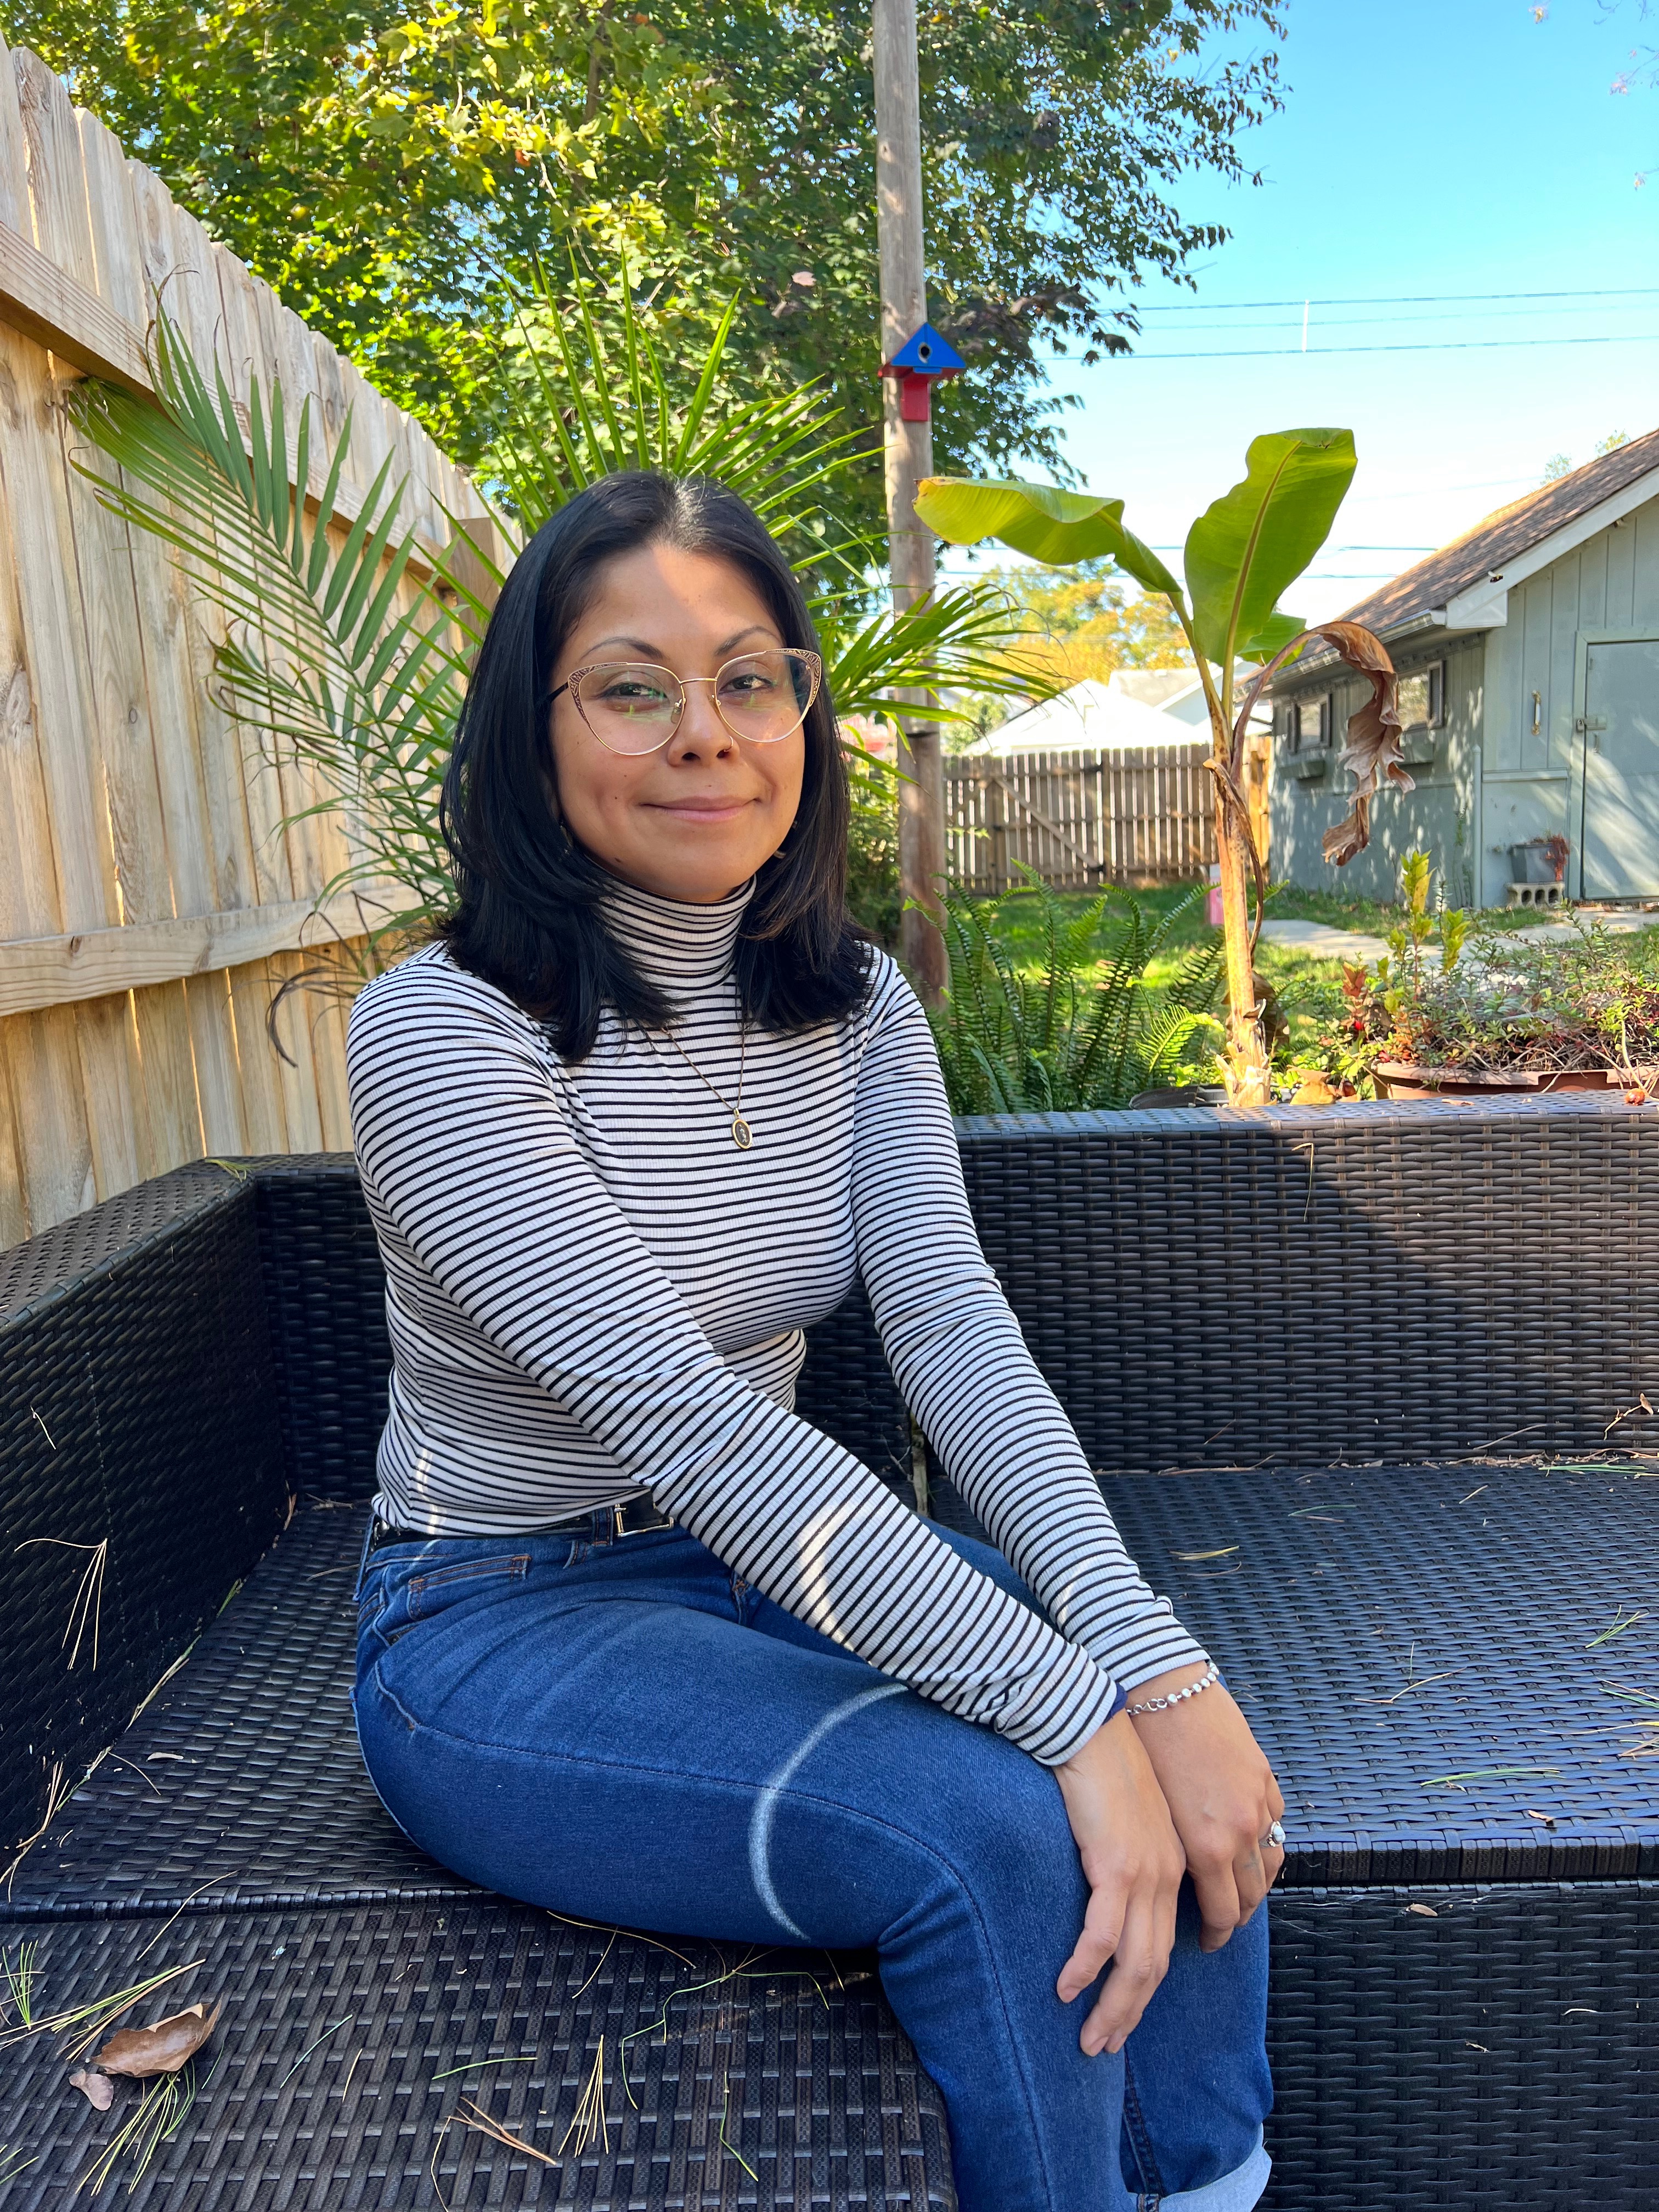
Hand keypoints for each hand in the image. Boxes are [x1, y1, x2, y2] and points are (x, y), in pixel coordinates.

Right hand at [1051, 1712, 1186, 2055]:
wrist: (1088, 1725)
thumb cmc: (1096, 1766)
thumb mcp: (1120, 1819)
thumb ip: (1119, 1857)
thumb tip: (1100, 1890)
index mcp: (1169, 1866)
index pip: (1162, 1943)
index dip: (1143, 1989)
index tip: (1120, 2017)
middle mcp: (1165, 1876)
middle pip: (1153, 1965)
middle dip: (1129, 2012)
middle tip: (1102, 2045)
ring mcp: (1144, 1873)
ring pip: (1135, 1962)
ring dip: (1111, 2006)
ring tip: (1089, 2037)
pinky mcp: (1116, 1865)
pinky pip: (1101, 1933)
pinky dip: (1085, 1967)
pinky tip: (1065, 1987)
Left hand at [1127, 1668, 1284, 1953]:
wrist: (1164, 1690)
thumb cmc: (1144, 1748)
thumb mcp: (1153, 1814)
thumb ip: (1173, 1851)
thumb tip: (1177, 1879)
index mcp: (1206, 1846)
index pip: (1223, 1913)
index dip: (1217, 1934)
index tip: (1207, 1942)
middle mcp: (1240, 1831)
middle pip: (1251, 1896)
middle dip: (1237, 1917)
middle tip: (1224, 1926)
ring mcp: (1257, 1803)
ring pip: (1270, 1864)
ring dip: (1257, 1885)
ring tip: (1242, 1894)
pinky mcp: (1264, 1777)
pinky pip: (1276, 1822)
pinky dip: (1266, 1840)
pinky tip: (1252, 1843)